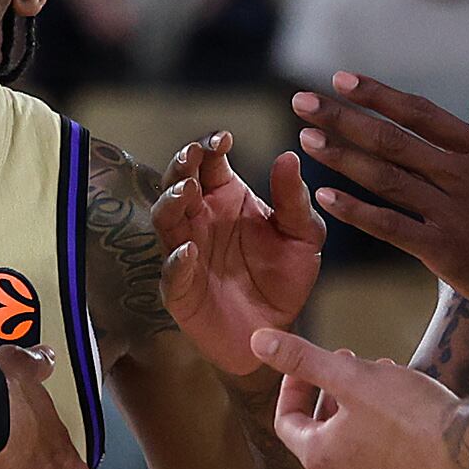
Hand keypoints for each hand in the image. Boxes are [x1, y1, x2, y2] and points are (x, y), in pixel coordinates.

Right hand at [152, 133, 322, 380]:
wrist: (278, 330)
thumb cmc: (285, 276)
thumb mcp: (303, 236)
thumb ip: (294, 200)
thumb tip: (288, 157)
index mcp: (226, 197)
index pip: (209, 162)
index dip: (211, 146)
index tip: (224, 139)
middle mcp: (200, 219)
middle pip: (178, 182)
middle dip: (182, 165)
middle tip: (194, 154)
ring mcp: (185, 251)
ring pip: (165, 219)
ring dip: (171, 202)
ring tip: (187, 191)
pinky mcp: (180, 288)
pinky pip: (171, 271)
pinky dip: (176, 260)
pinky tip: (188, 250)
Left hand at [256, 327, 468, 468]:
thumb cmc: (409, 415)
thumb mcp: (351, 376)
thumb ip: (303, 358)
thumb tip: (256, 342)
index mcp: (321, 457)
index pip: (287, 422)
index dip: (292, 387)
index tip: (307, 364)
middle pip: (324, 434)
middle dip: (333, 394)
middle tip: (350, 363)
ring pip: (359, 445)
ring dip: (363, 410)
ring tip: (385, 378)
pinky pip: (389, 461)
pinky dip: (389, 433)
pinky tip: (413, 410)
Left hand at [290, 73, 468, 334]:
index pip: (420, 113)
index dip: (378, 94)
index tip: (341, 78)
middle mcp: (465, 173)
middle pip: (392, 138)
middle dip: (343, 117)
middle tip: (302, 100)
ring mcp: (454, 211)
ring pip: (386, 176)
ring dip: (341, 156)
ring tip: (307, 138)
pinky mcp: (446, 250)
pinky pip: (390, 225)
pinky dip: (355, 209)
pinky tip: (325, 196)